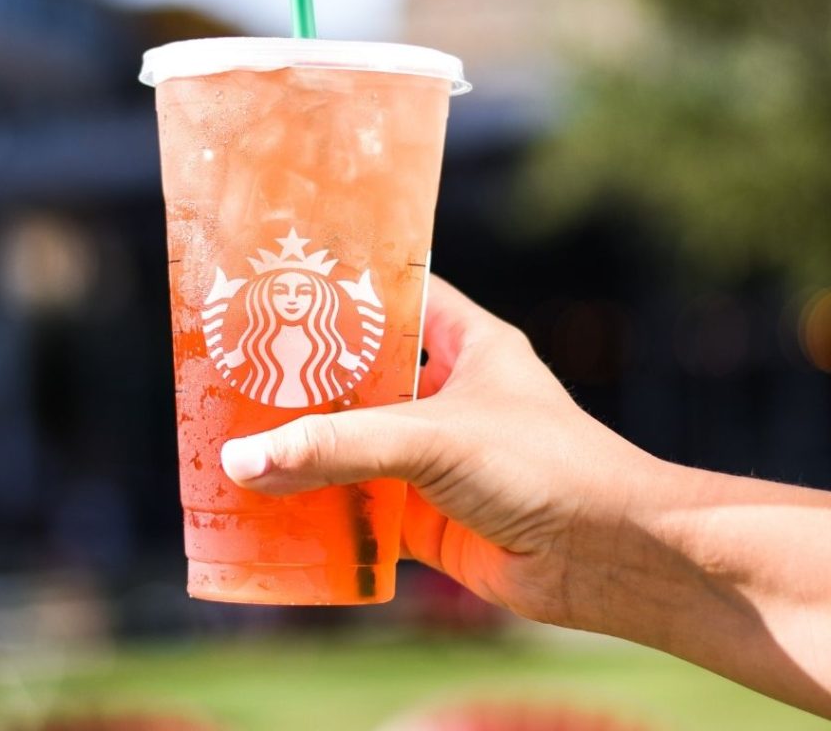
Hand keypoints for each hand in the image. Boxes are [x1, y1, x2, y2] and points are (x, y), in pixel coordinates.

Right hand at [220, 275, 656, 626]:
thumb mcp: (434, 437)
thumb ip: (339, 446)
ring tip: (236, 439)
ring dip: (308, 450)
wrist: (611, 559)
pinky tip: (271, 512)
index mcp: (466, 344)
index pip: (394, 297)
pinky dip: (323, 513)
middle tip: (237, 372)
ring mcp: (436, 457)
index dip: (341, 291)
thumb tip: (243, 460)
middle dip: (306, 382)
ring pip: (356, 446)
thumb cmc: (543, 465)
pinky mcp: (429, 516)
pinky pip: (362, 508)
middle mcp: (448, 395)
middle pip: (363, 378)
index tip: (278, 287)